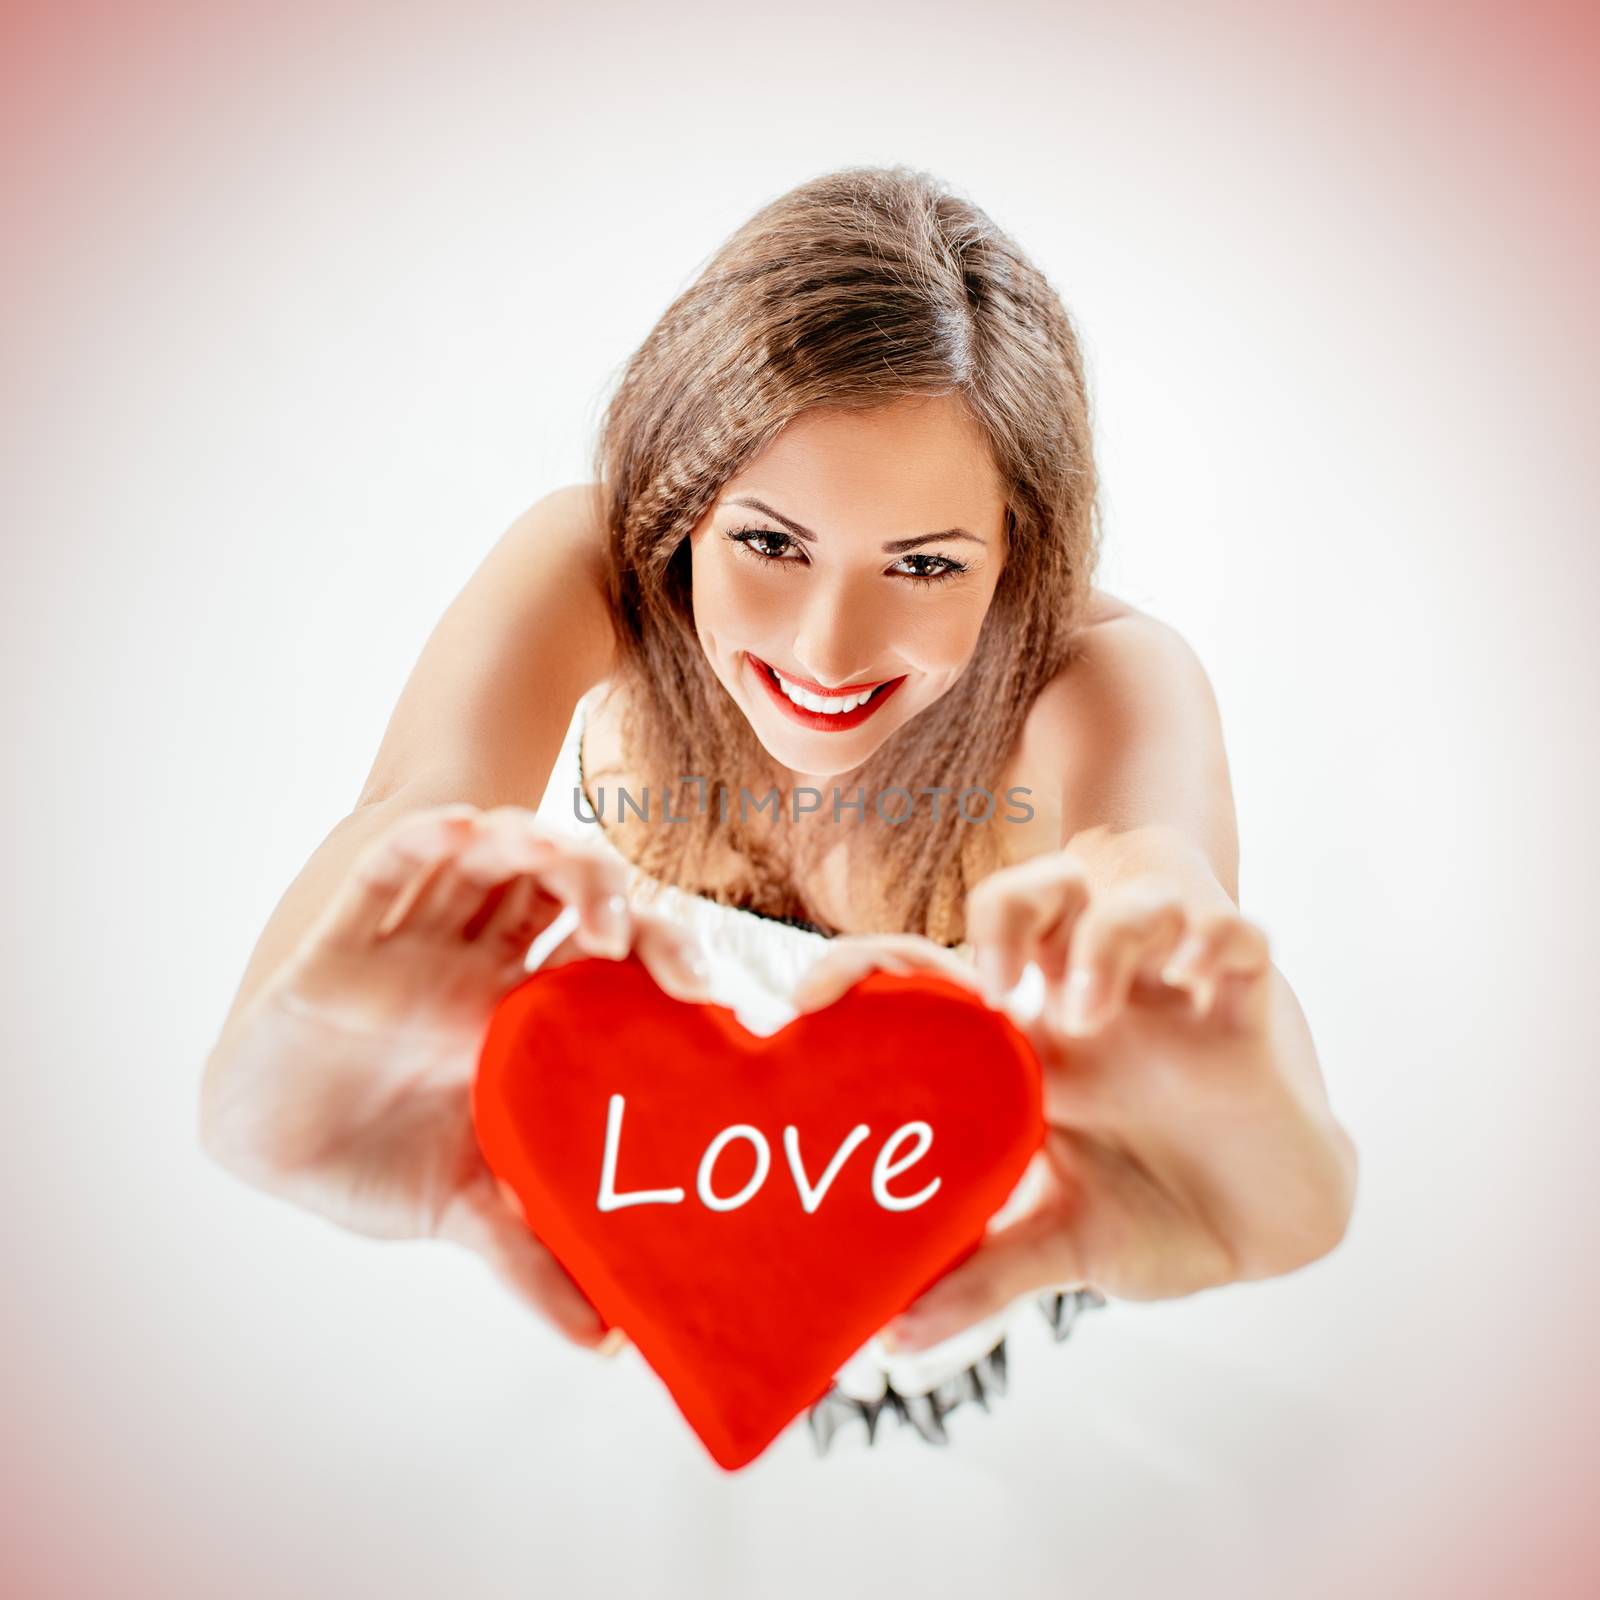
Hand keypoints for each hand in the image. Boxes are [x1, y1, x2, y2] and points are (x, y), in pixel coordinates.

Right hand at [200, 802, 710, 1350]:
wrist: (268, 1144)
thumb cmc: (378, 1160)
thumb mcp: (466, 1204)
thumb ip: (533, 1256)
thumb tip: (610, 1341)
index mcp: (523, 1014)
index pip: (608, 959)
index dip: (659, 951)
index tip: (702, 988)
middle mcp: (480, 964)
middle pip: (562, 895)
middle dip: (605, 891)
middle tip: (629, 934)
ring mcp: (417, 941)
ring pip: (490, 862)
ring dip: (534, 850)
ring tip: (571, 875)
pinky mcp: (346, 938)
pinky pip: (391, 869)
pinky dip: (424, 843)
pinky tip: (461, 829)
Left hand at [794, 860, 1357, 1351]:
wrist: (1270, 1225)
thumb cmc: (1154, 1214)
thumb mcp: (1065, 1239)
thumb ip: (986, 1273)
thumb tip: (890, 1338)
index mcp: (1030, 1050)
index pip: (941, 977)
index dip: (871, 968)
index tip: (808, 998)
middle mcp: (1089, 1005)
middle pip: (1033, 901)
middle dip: (1008, 914)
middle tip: (995, 983)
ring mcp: (1167, 998)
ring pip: (1130, 905)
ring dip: (1106, 939)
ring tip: (1087, 1010)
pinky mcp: (1244, 1005)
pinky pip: (1237, 936)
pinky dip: (1216, 940)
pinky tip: (1193, 978)